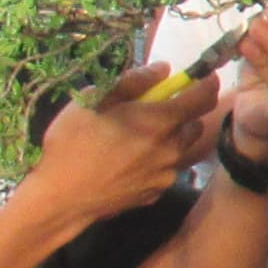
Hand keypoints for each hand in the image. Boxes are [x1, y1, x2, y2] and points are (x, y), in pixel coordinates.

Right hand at [29, 70, 221, 230]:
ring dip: (171, 138)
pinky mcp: (154, 194)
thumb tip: (164, 69)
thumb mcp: (94, 100)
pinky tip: (130, 163)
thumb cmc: (73, 143)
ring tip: (139, 137)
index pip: (203, 97)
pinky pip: (165, 171)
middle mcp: (171, 149)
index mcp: (160, 121)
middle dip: (184, 113)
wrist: (61, 198)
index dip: (206, 83)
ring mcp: (165, 175)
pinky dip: (157, 162)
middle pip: (195, 124)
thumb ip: (134, 81)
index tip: (203, 77)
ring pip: (181, 149)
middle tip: (157, 109)